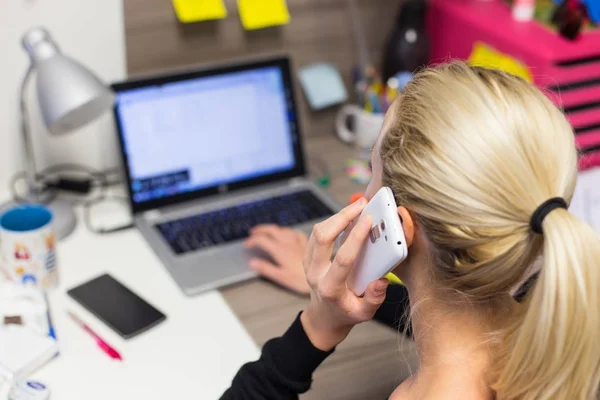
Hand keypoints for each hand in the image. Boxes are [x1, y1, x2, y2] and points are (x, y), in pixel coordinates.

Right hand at [244, 225, 309, 294]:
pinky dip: (288, 232)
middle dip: (260, 229)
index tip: (247, 244)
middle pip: (271, 230)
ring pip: (283, 229)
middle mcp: (288, 243)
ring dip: (273, 229)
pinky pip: (295, 232)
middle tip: (253, 232)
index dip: (252, 240)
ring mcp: (298, 242)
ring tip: (267, 232)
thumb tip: (252, 263)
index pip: (262, 240)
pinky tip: (288, 235)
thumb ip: (265, 268)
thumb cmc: (300, 280)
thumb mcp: (280, 277)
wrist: (320, 278)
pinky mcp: (306, 243)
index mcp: (280, 250)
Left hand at [301, 198, 388, 350]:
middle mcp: (315, 273)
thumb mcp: (364, 314)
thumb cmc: (346, 313)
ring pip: (317, 232)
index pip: (342, 258)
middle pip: (323, 237)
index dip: (356, 237)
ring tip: (357, 206)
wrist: (324, 317)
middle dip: (342, 217)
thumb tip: (381, 281)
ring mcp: (308, 264)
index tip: (368, 220)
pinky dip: (331, 221)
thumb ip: (374, 299)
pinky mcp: (307, 256)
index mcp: (330, 288)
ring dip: (337, 216)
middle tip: (362, 204)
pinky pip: (316, 233)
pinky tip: (346, 216)